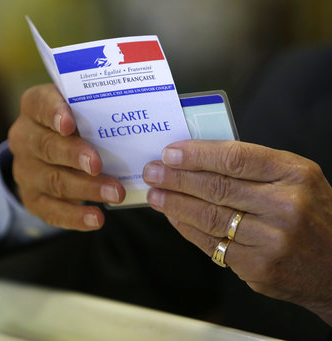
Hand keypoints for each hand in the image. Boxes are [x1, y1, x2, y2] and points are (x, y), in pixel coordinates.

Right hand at [8, 84, 124, 229]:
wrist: (55, 150)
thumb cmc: (80, 122)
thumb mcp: (83, 107)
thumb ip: (98, 106)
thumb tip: (136, 112)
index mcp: (34, 106)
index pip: (40, 105)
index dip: (53, 114)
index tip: (69, 124)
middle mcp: (24, 137)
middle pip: (46, 147)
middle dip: (74, 156)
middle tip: (98, 165)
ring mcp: (25, 169)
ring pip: (52, 180)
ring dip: (85, 188)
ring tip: (115, 194)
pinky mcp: (32, 197)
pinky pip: (50, 210)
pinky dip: (74, 216)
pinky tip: (96, 218)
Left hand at [143, 140, 331, 324]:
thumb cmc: (312, 214)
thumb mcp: (296, 180)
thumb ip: (254, 168)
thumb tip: (199, 159)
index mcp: (295, 174)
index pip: (236, 158)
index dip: (197, 154)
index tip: (170, 152)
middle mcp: (285, 206)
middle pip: (217, 187)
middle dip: (177, 178)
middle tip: (152, 171)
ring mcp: (272, 240)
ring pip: (209, 216)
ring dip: (175, 204)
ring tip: (155, 194)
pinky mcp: (258, 266)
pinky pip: (212, 243)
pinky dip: (187, 228)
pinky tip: (172, 217)